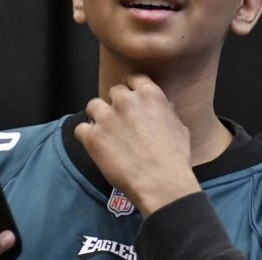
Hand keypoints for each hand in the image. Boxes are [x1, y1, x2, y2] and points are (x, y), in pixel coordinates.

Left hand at [74, 74, 200, 216]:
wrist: (160, 181)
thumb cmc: (174, 158)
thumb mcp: (180, 127)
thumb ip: (167, 111)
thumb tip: (163, 106)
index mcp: (149, 94)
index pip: (134, 79)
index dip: (132, 89)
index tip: (132, 100)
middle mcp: (126, 100)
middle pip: (113, 91)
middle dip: (116, 104)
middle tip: (121, 122)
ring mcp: (107, 117)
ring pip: (93, 106)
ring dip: (98, 116)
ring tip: (105, 132)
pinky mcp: (92, 136)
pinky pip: (80, 129)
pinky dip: (86, 136)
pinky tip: (95, 146)